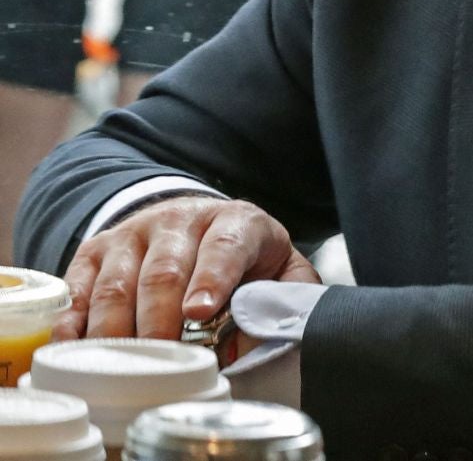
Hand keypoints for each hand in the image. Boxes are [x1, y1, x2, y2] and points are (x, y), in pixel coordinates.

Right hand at [54, 195, 319, 342]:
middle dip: (159, 318)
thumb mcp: (280, 268)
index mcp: (236, 222)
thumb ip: (286, 297)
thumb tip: (269, 338)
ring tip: (123, 365)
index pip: (225, 246)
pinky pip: (77, 289)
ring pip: (117, 283)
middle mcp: (181, 221)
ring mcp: (133, 234)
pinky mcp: (96, 252)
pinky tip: (77, 350)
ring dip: (116, 329)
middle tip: (161, 356)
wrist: (198, 220)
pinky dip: (73, 323)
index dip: (212, 279)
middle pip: (164, 271)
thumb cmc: (244, 257)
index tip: (201, 313)